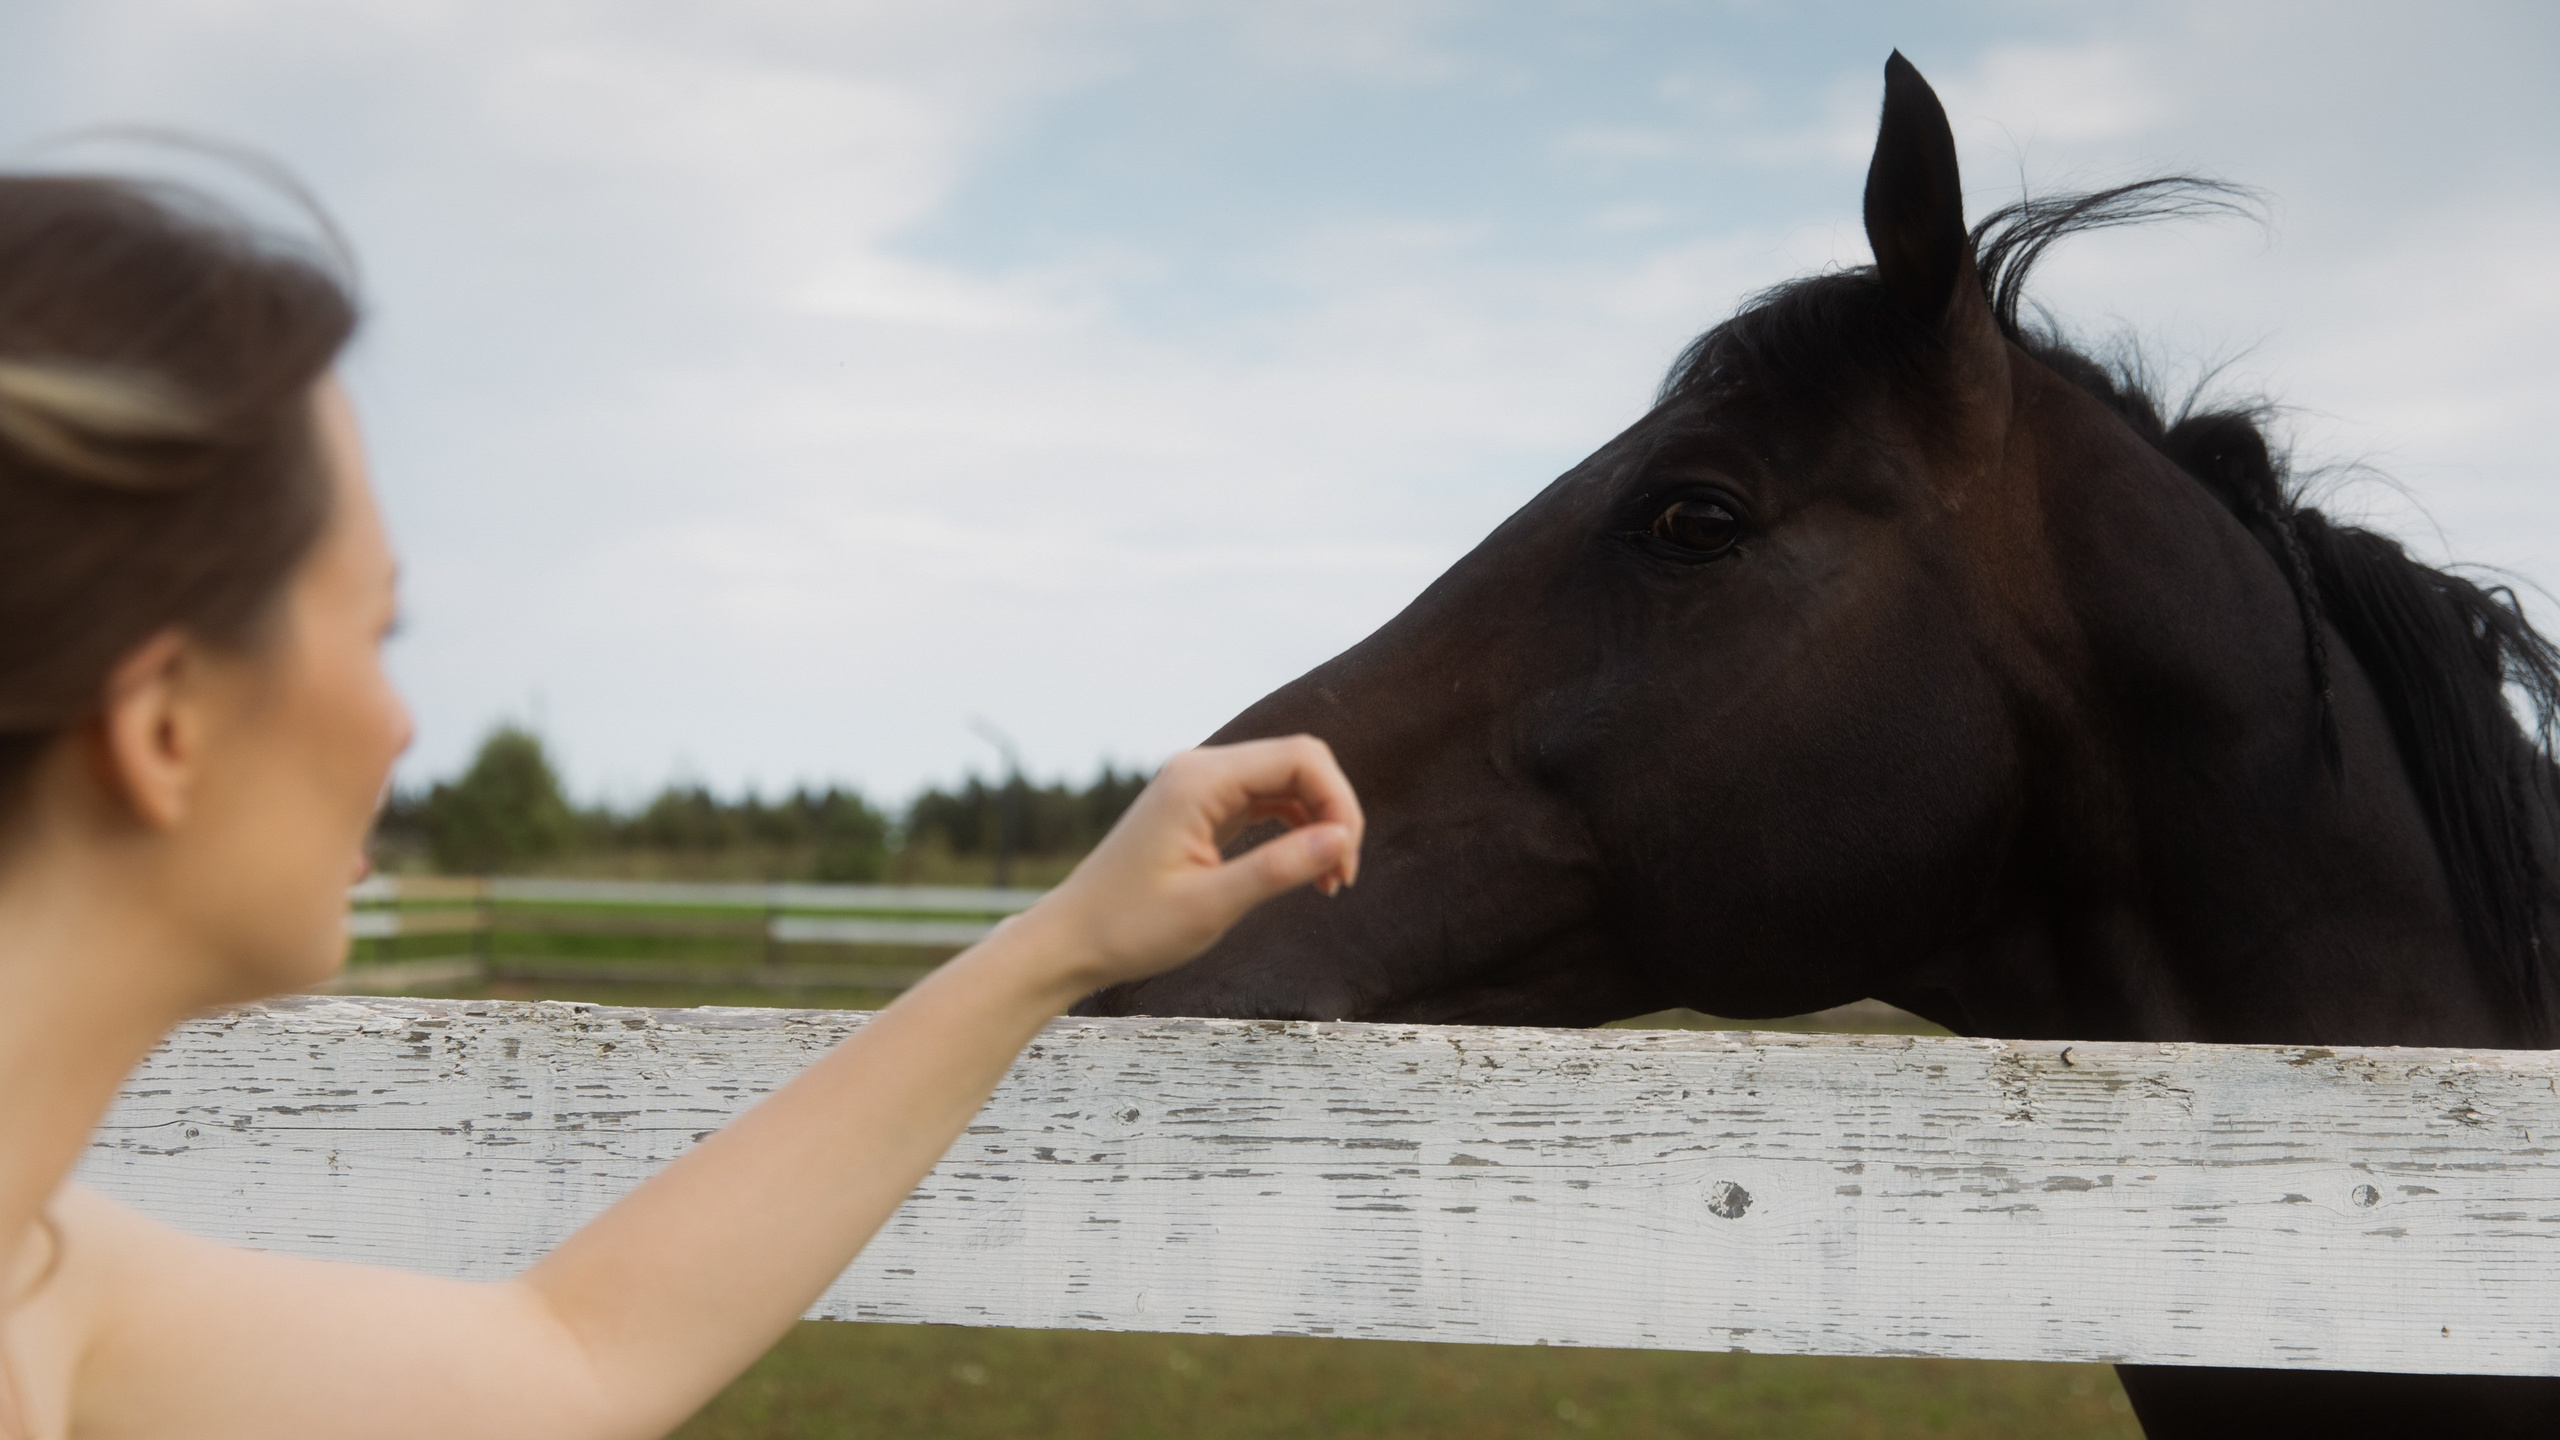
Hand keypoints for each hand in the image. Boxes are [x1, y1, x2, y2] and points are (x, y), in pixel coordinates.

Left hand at [1031, 736, 1362, 992]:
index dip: (1338, 803)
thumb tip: (1341, 840)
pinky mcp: (1199, 810)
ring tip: (1328, 882)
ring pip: (1285, 782)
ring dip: (1317, 823)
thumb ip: (1279, 868)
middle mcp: (1200, 770)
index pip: (1301, 759)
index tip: (1345, 862)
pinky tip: (1303, 871)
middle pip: (1298, 763)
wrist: (1070, 941)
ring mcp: (1199, 788)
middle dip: (1334, 812)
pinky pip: (1263, 802)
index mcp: (1200, 780)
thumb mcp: (1211, 906)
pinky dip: (1292, 831)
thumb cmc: (1129, 927)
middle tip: (1341, 876)